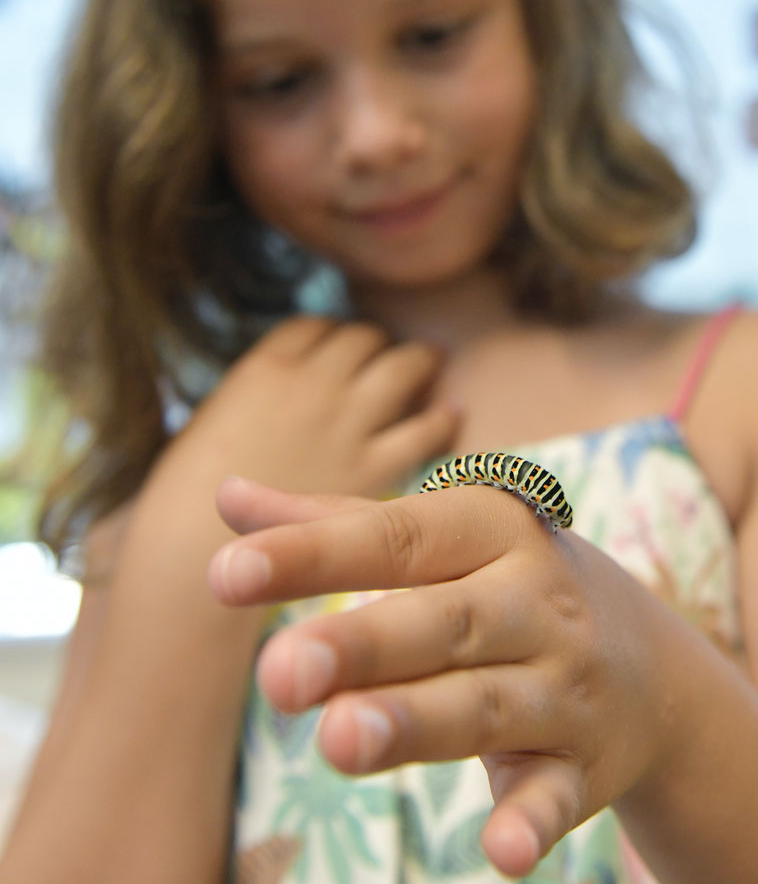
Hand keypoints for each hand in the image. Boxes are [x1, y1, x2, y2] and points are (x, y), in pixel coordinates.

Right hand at [152, 316, 458, 506]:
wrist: (199, 555)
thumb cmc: (182, 504)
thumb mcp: (205, 430)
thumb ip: (248, 407)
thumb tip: (264, 408)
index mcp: (266, 368)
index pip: (313, 328)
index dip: (327, 336)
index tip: (335, 346)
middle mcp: (315, 384)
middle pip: (362, 339)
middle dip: (373, 346)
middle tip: (386, 352)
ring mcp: (351, 422)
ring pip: (403, 368)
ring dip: (416, 363)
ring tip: (427, 362)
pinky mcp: (379, 466)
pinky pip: (427, 426)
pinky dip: (440, 416)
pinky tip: (449, 414)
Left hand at [209, 475, 683, 876]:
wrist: (658, 667)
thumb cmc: (510, 589)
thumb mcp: (445, 544)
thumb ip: (338, 525)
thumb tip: (226, 497)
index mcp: (492, 531)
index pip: (396, 538)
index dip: (312, 556)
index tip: (224, 575)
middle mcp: (534, 603)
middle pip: (442, 623)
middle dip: (363, 646)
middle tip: (278, 675)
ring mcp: (564, 687)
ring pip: (485, 707)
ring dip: (417, 724)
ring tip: (338, 741)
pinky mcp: (586, 768)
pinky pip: (556, 796)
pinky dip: (532, 823)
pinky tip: (501, 853)